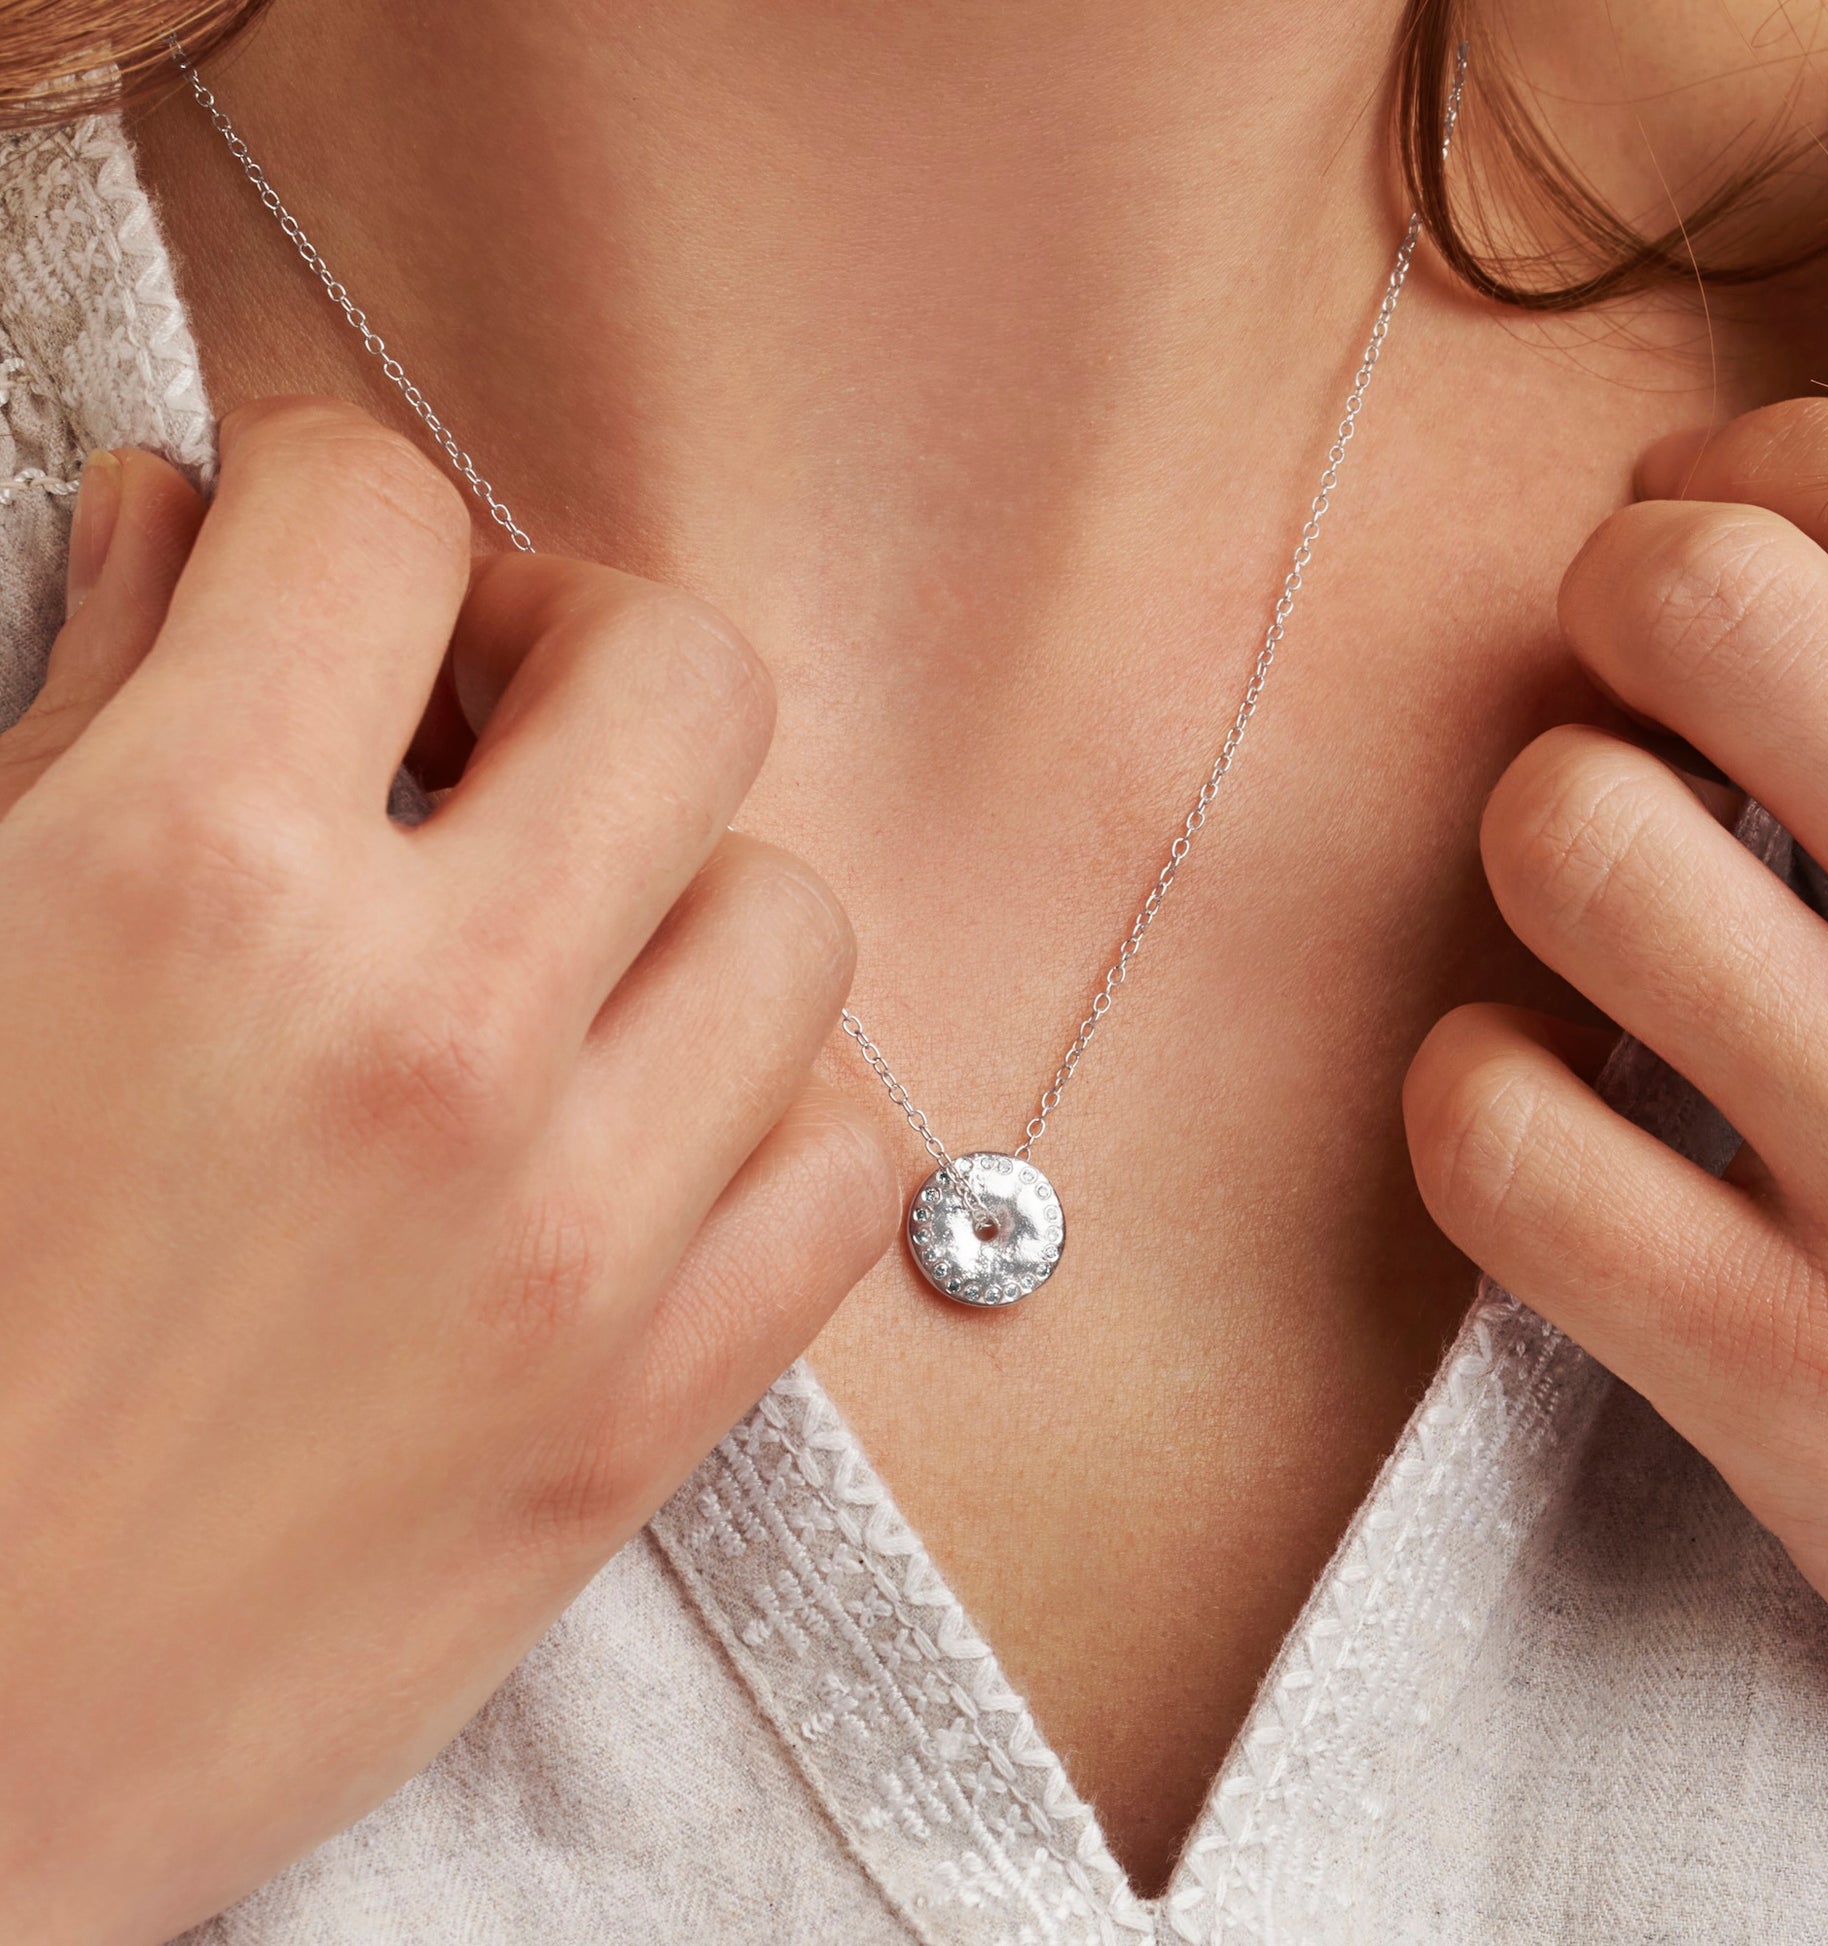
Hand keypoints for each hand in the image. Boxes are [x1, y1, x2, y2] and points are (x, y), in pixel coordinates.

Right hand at [0, 401, 894, 1943]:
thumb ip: (69, 717)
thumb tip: (176, 523)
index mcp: (190, 883)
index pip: (379, 522)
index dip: (330, 499)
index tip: (306, 563)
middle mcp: (427, 1035)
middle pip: (682, 675)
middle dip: (578, 643)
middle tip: (484, 713)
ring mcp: (573, 1236)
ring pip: (794, 913)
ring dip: (687, 882)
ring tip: (567, 936)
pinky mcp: (644, 1416)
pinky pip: (835, 1170)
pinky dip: (762, 1108)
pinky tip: (644, 1119)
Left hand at [1405, 397, 1827, 1717]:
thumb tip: (1742, 494)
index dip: (1770, 465)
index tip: (1710, 509)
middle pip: (1707, 609)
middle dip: (1626, 594)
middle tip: (1642, 677)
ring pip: (1574, 842)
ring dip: (1551, 831)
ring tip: (1620, 898)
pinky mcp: (1795, 1380)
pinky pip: (1496, 1133)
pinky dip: (1481, 1081)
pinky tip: (1565, 1093)